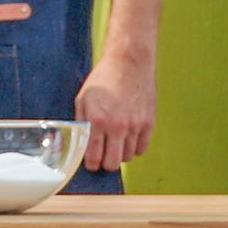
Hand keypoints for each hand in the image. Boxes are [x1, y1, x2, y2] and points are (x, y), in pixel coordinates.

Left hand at [73, 47, 153, 170]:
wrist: (129, 62)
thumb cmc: (104, 79)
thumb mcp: (83, 98)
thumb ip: (81, 123)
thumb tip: (78, 144)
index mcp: (98, 121)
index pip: (94, 157)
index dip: (91, 164)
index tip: (91, 163)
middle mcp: (117, 126)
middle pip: (113, 164)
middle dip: (105, 163)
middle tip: (103, 156)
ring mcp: (135, 126)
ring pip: (128, 157)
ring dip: (120, 154)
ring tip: (115, 142)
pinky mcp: (149, 123)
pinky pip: (142, 148)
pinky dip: (134, 148)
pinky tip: (128, 138)